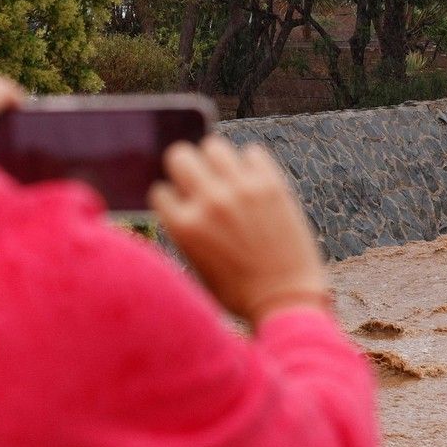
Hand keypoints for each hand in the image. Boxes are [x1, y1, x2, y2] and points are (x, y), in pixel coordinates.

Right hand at [149, 136, 329, 326]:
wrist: (286, 300)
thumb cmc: (238, 292)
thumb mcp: (196, 265)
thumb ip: (185, 230)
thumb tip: (179, 198)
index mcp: (184, 227)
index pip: (160, 190)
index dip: (171, 199)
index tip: (183, 206)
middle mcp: (209, 202)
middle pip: (180, 155)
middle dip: (186, 168)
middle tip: (199, 181)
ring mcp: (241, 190)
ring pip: (214, 146)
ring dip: (216, 160)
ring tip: (227, 177)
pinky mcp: (272, 185)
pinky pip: (252, 153)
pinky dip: (250, 164)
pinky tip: (253, 182)